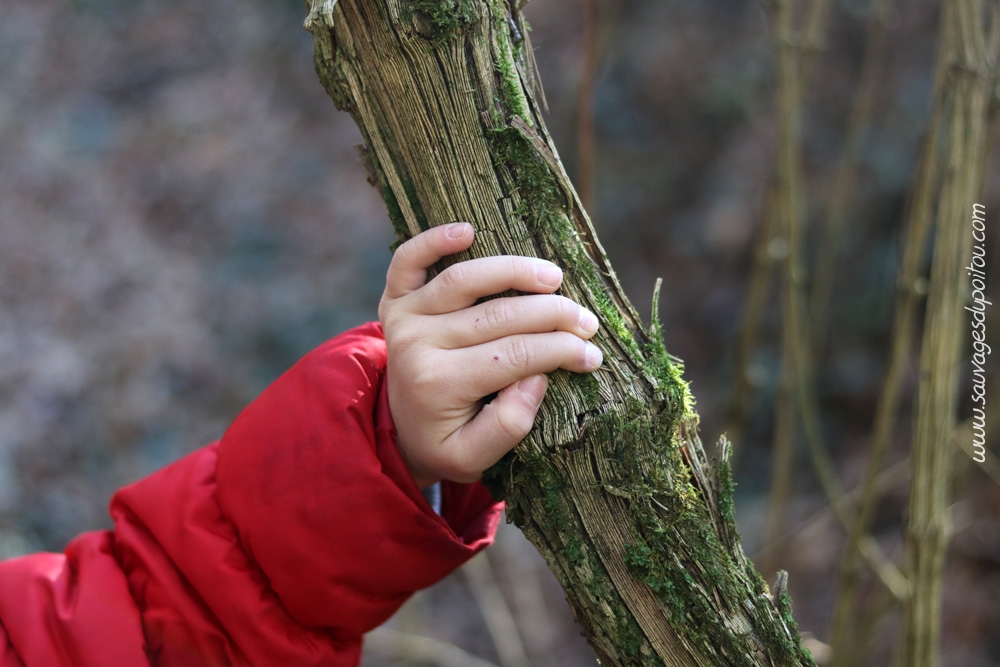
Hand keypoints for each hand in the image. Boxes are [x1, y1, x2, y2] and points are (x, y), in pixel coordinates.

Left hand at [379, 223, 602, 488]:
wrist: (400, 431)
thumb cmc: (446, 441)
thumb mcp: (474, 459)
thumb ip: (508, 426)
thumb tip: (536, 378)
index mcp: (438, 385)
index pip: (513, 356)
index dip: (561, 351)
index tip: (593, 355)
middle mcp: (417, 345)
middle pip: (498, 315)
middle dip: (554, 315)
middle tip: (587, 322)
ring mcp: (404, 318)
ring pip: (464, 279)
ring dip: (515, 271)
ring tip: (555, 278)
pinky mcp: (395, 299)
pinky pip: (407, 260)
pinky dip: (433, 239)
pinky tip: (469, 230)